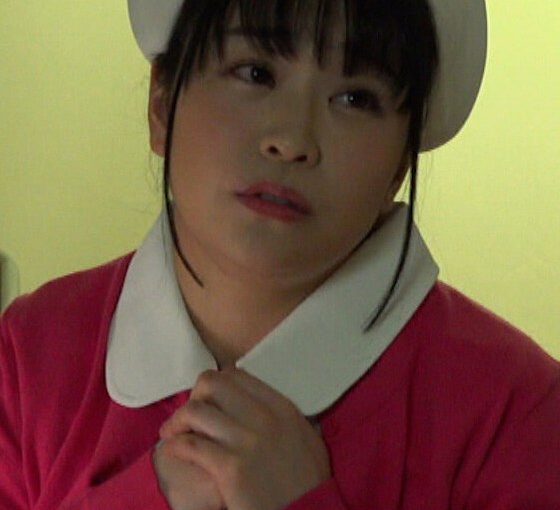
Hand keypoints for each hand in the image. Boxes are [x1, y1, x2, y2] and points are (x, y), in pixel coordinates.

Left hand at [159, 367, 331, 509]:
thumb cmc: (308, 484)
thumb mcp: (307, 439)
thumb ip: (283, 417)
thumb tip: (260, 402)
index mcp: (281, 407)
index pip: (236, 375)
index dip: (215, 386)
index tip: (209, 402)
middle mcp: (264, 417)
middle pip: (212, 384)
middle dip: (194, 397)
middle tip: (189, 418)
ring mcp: (246, 441)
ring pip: (195, 411)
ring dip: (178, 421)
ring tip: (173, 434)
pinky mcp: (230, 468)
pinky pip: (190, 444)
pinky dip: (175, 445)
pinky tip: (173, 450)